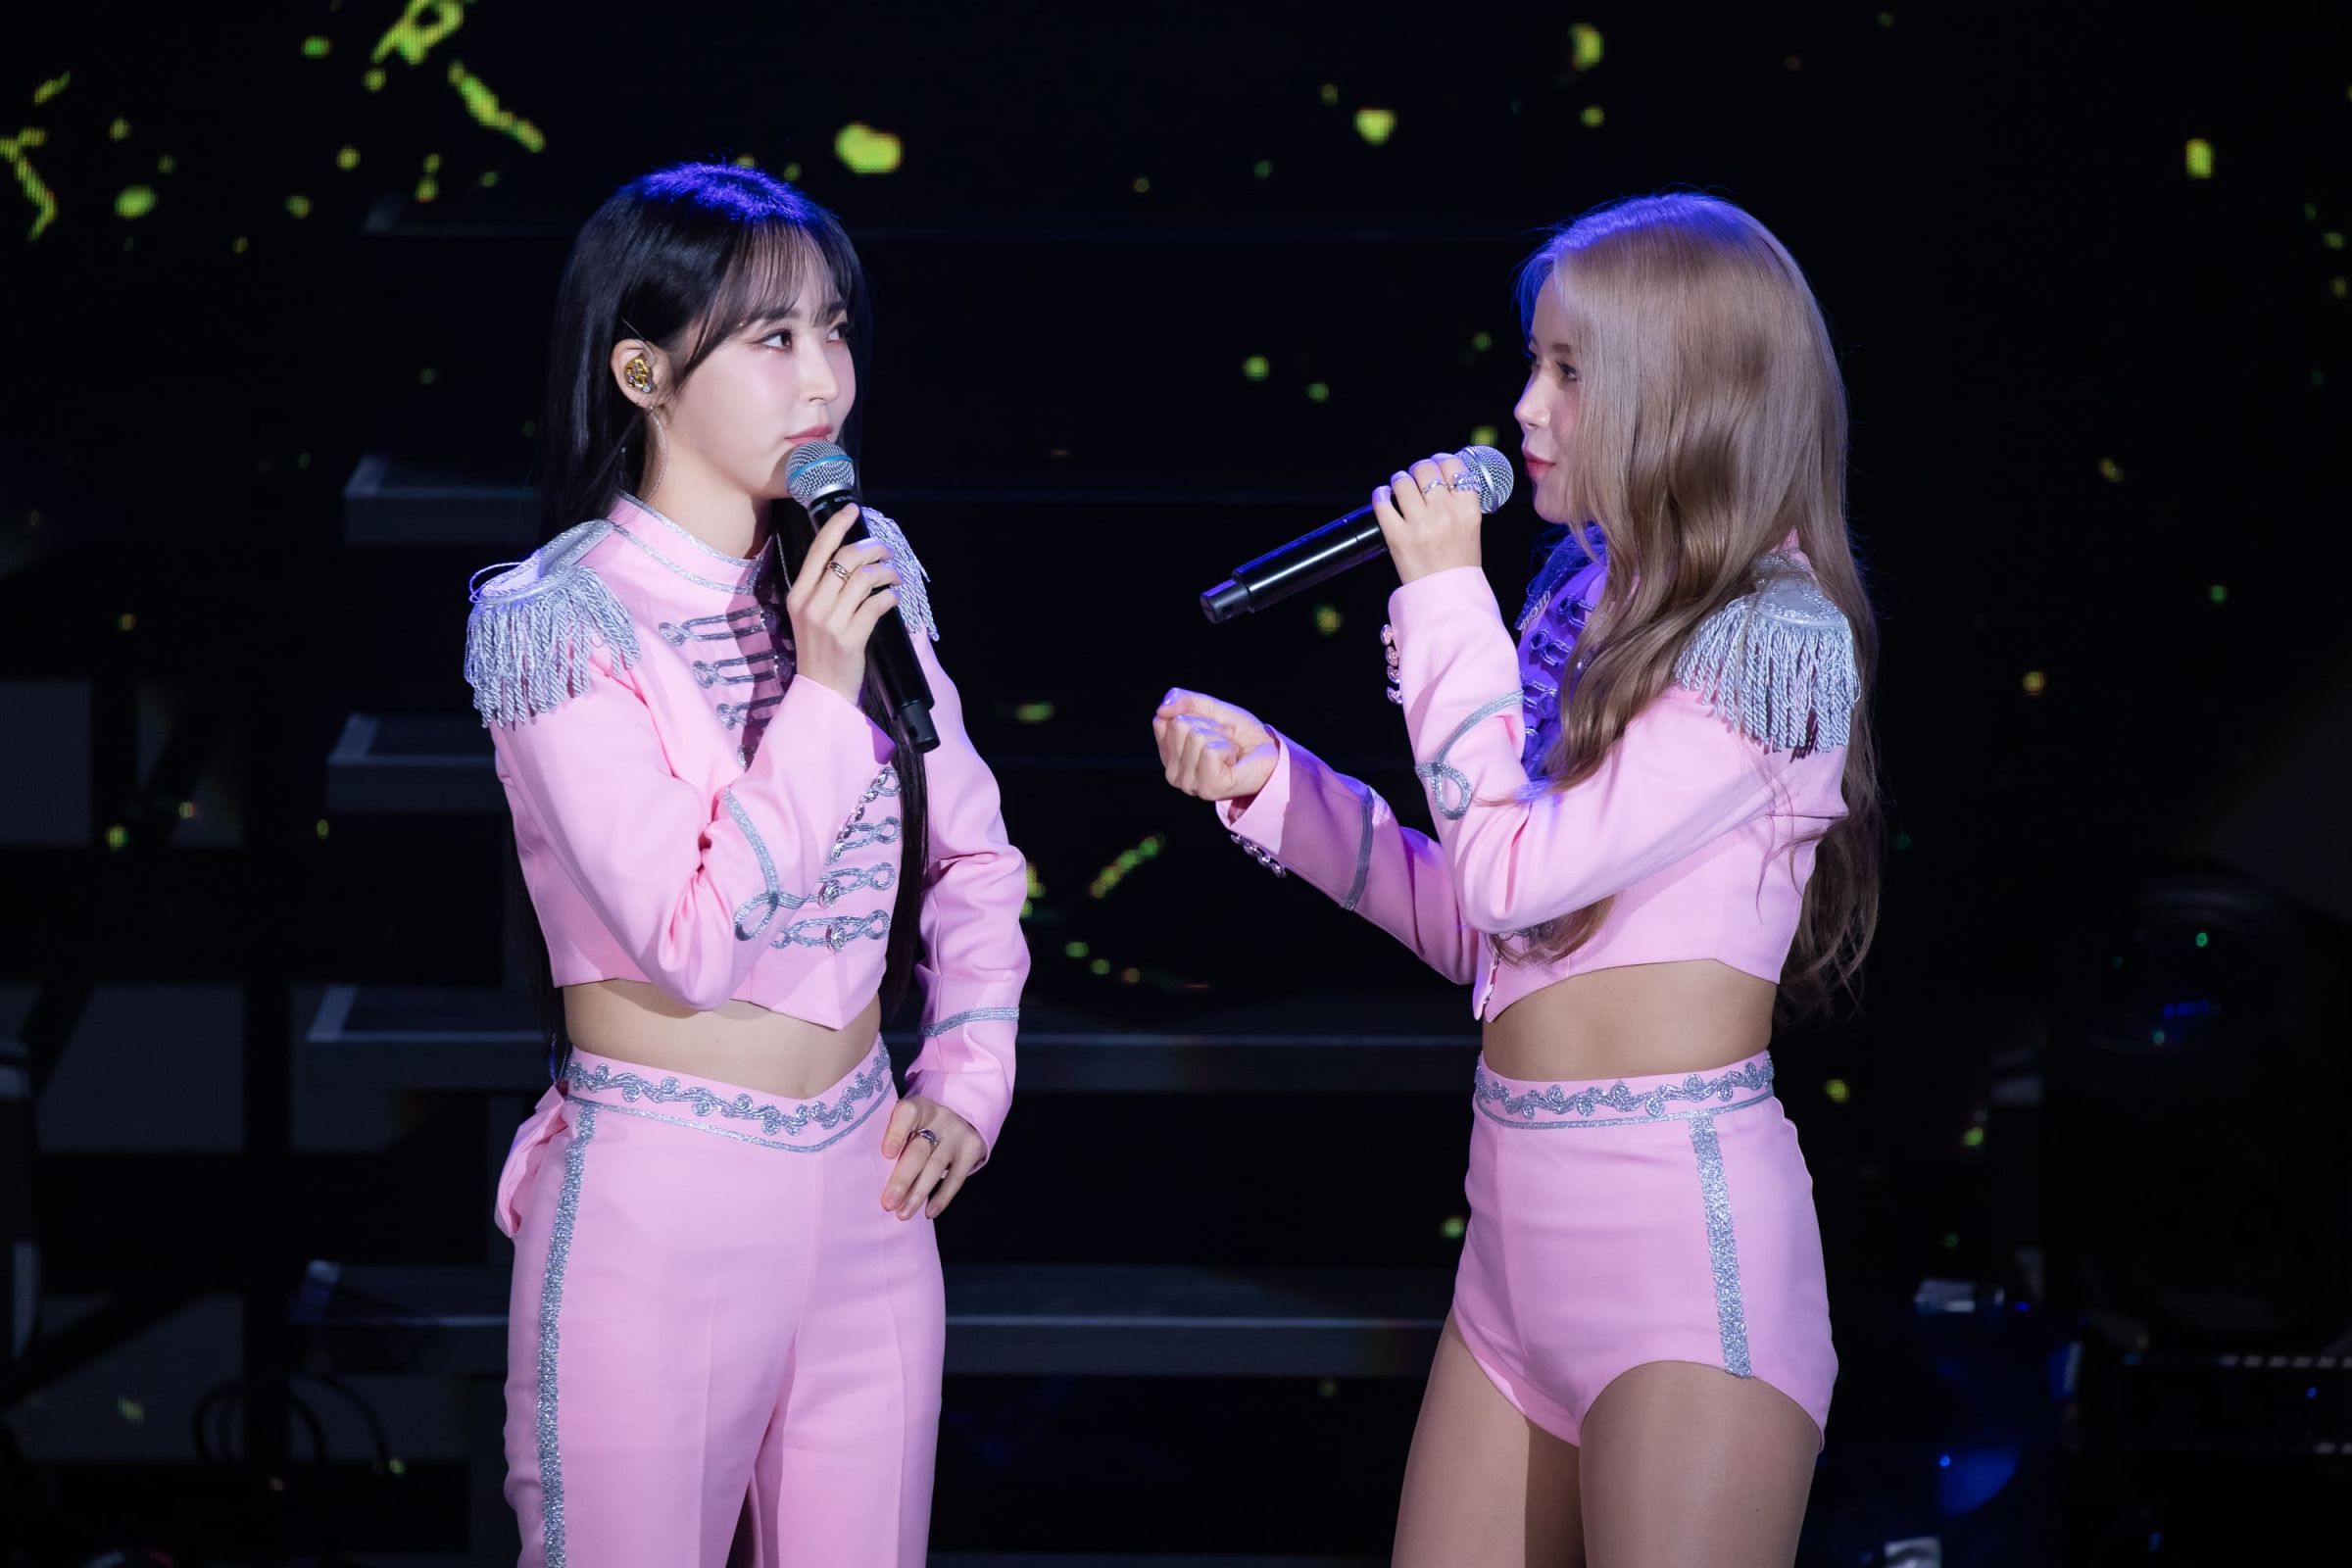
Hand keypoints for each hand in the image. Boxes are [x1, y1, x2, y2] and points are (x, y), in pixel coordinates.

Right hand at [784, 503, 901, 703]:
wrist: (821, 690)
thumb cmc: (819, 649)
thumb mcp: (810, 615)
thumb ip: (824, 588)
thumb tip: (852, 559)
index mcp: (799, 594)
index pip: (819, 550)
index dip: (838, 525)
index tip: (853, 509)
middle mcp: (812, 604)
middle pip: (846, 558)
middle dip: (872, 548)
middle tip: (887, 551)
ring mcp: (830, 621)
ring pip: (864, 578)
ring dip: (886, 571)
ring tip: (895, 574)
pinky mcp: (850, 637)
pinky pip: (877, 604)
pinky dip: (890, 596)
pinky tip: (893, 597)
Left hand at [879, 1096, 983, 1219]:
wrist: (961, 1117)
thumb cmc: (920, 1125)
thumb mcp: (907, 1120)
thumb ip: (892, 1136)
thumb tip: (868, 1172)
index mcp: (918, 1107)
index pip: (907, 1114)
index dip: (896, 1134)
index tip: (886, 1154)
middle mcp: (940, 1117)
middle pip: (919, 1150)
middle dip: (903, 1179)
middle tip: (887, 1203)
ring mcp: (958, 1134)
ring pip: (936, 1167)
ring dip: (918, 1194)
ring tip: (903, 1214)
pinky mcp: (972, 1149)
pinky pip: (956, 1178)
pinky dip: (942, 1197)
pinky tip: (928, 1212)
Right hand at [1153, 688, 1276, 804]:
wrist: (1268, 751)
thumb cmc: (1239, 734)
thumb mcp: (1209, 708)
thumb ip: (1182, 701)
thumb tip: (1161, 709)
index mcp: (1168, 756)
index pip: (1163, 721)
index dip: (1193, 715)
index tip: (1210, 728)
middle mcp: (1173, 774)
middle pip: (1179, 725)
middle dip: (1208, 725)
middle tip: (1223, 739)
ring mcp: (1189, 784)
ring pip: (1195, 736)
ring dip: (1220, 737)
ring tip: (1229, 750)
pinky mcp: (1208, 788)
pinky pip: (1210, 750)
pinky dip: (1227, 747)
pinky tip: (1232, 759)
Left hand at [1370, 450, 1482, 583]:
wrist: (1447, 595)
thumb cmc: (1460, 562)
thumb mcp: (1471, 527)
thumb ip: (1460, 501)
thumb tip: (1444, 475)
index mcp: (1467, 509)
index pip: (1453, 466)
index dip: (1442, 460)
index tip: (1437, 463)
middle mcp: (1444, 513)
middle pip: (1425, 469)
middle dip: (1418, 469)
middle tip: (1415, 477)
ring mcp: (1419, 524)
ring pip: (1403, 481)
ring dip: (1399, 480)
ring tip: (1399, 487)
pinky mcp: (1397, 536)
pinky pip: (1382, 503)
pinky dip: (1380, 495)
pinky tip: (1383, 496)